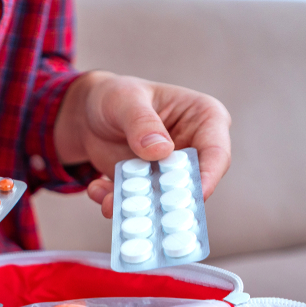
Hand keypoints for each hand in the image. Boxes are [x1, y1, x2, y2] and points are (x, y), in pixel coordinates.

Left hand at [53, 71, 231, 217]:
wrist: (88, 114)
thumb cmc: (116, 96)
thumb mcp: (125, 100)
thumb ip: (142, 122)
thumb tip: (161, 150)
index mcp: (205, 119)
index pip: (216, 152)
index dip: (209, 175)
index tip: (198, 195)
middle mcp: (193, 150)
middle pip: (193, 184)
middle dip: (171, 202)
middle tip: (149, 209)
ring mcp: (169, 173)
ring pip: (163, 200)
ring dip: (138, 206)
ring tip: (110, 202)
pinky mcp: (148, 189)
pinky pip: (137, 204)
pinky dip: (116, 203)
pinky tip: (97, 189)